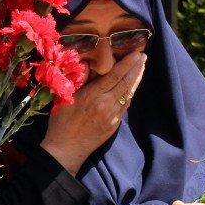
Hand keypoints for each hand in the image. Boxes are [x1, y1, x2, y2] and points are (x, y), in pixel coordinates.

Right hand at [41, 51, 145, 174]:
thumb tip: (89, 64)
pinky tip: (131, 87)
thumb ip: (79, 80)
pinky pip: (125, 105)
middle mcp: (106, 104)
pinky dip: (130, 93)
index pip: (115, 76)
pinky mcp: (114, 124)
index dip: (127, 64)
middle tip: (143, 56)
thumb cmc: (61, 122)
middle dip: (136, 69)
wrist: (65, 150)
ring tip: (140, 68)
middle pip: (126, 83)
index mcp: (93, 96)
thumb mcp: (65, 97)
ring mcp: (112, 116)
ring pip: (128, 94)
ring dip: (136, 80)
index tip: (137, 53)